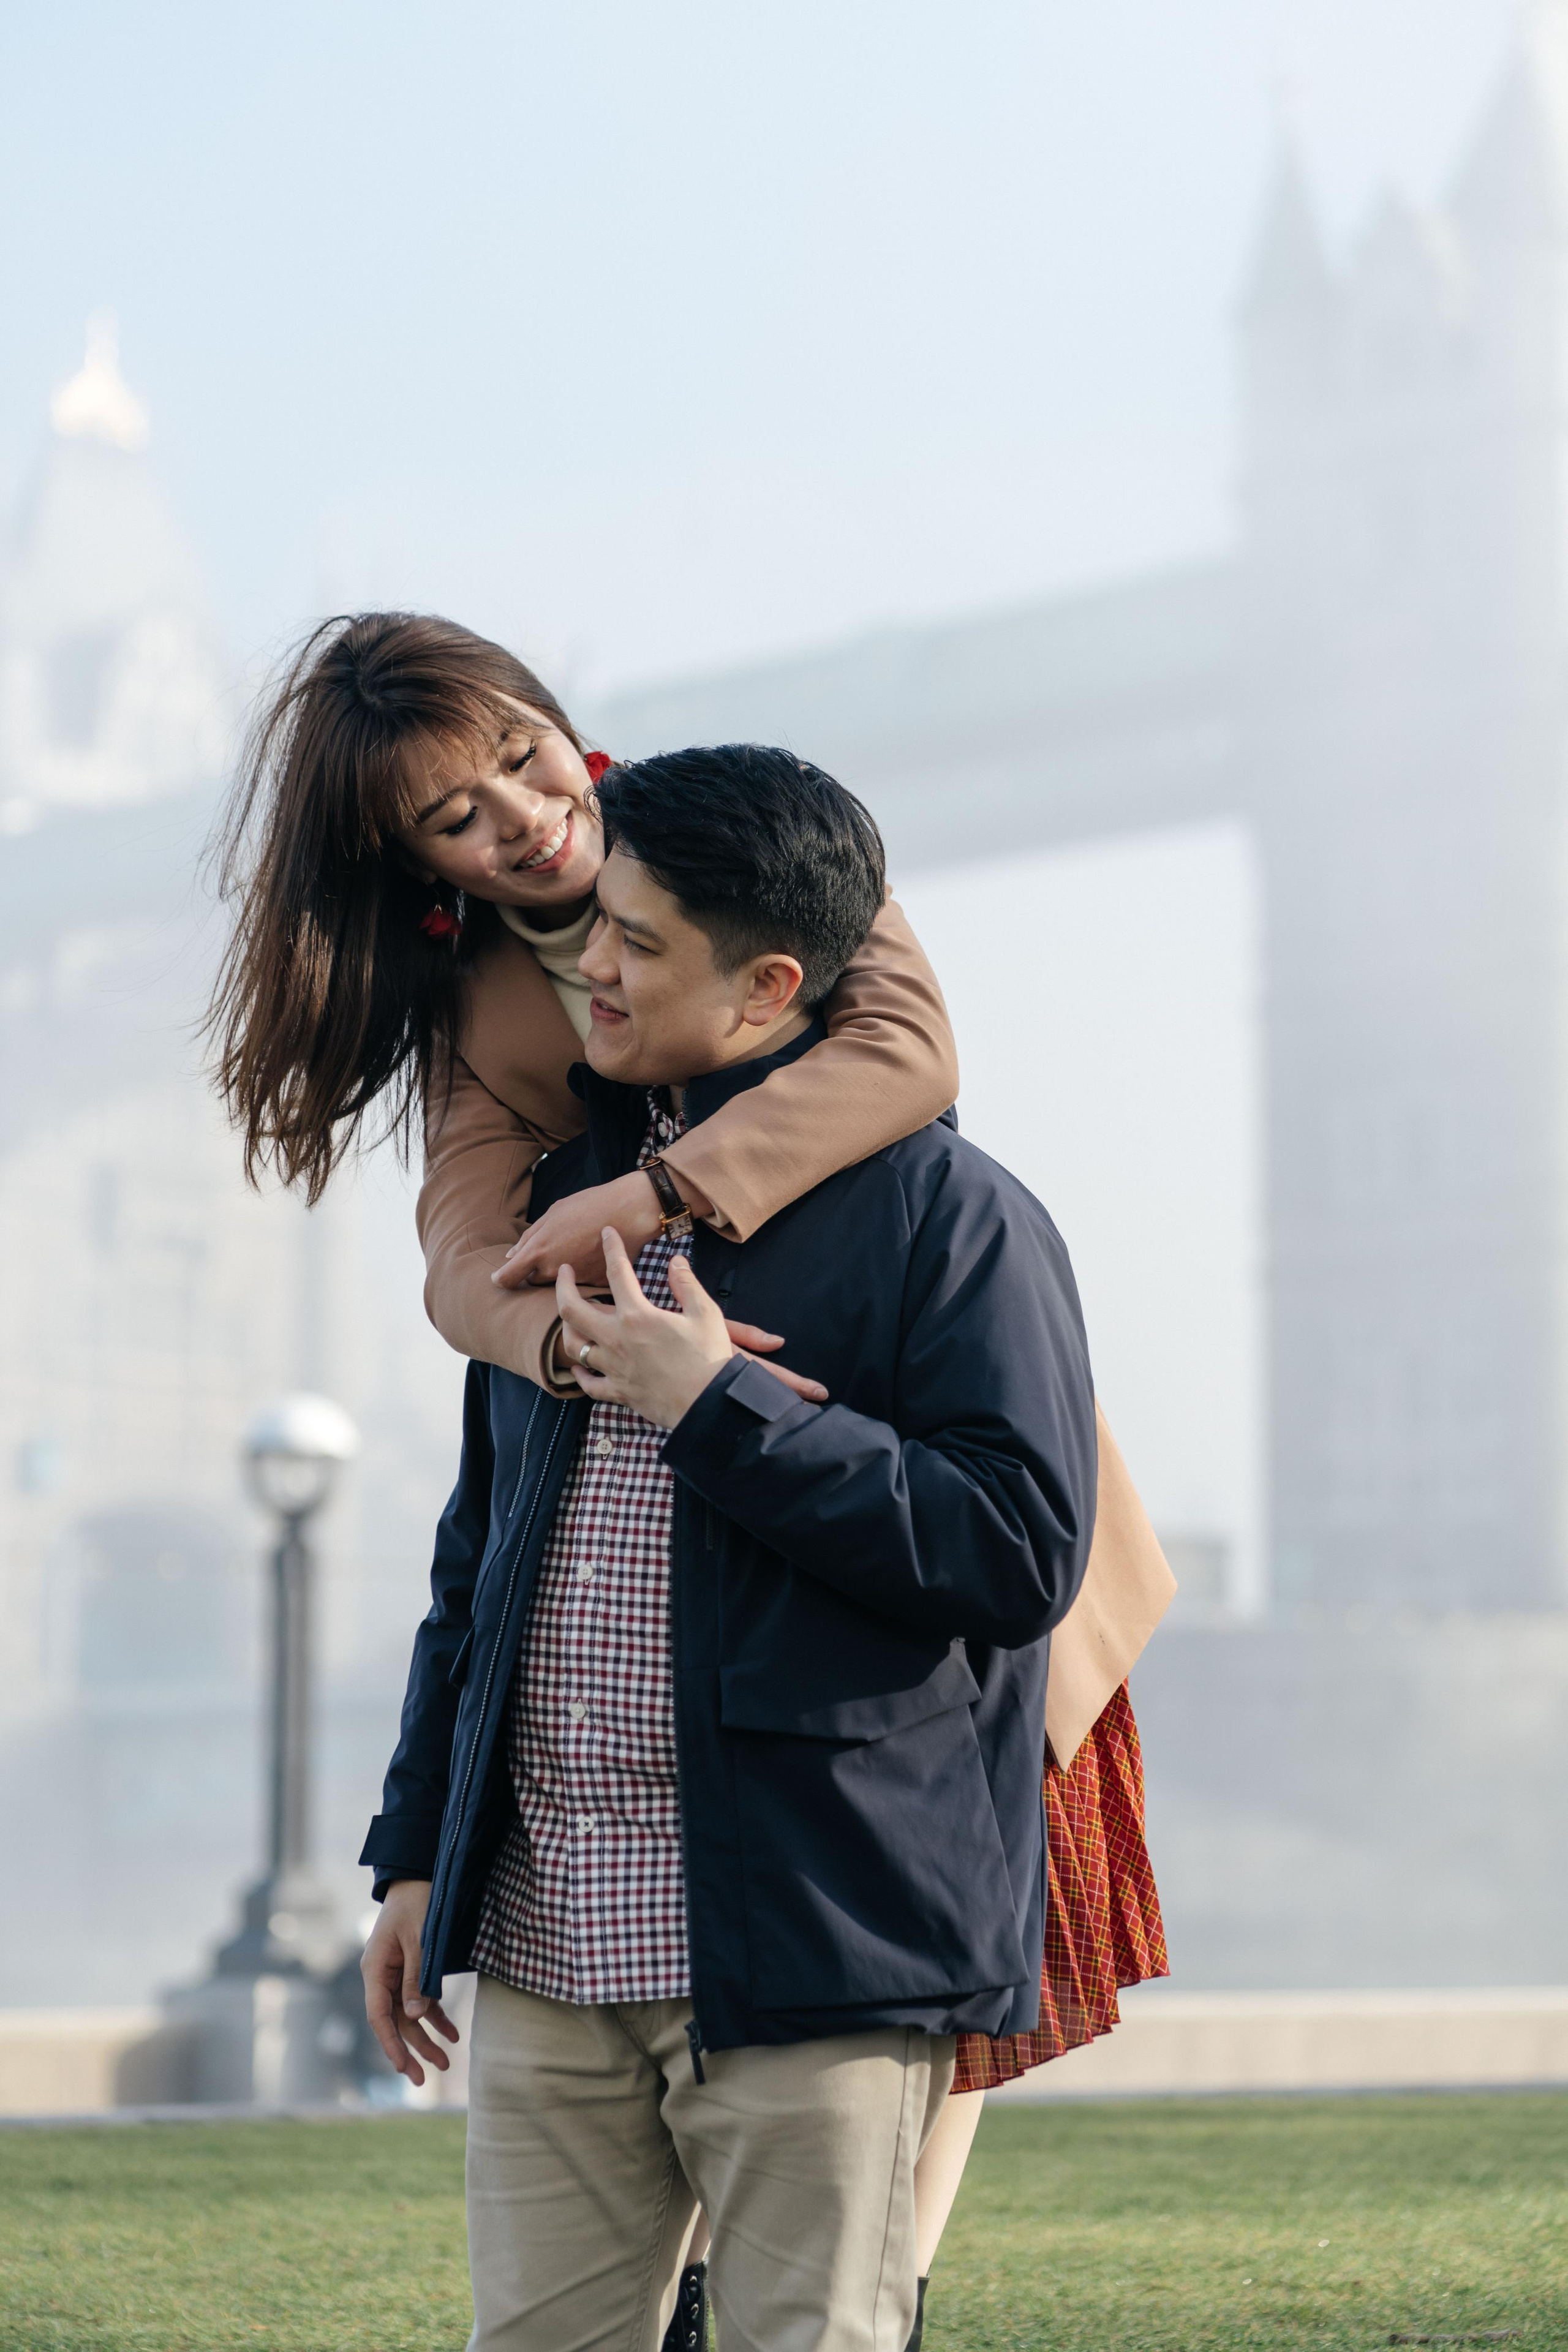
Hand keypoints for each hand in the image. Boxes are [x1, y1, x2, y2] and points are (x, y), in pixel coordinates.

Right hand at [361, 1879, 459, 2084]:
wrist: (418, 1877)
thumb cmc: (417, 1903)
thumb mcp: (419, 1940)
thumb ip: (417, 1977)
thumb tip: (416, 2016)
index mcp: (375, 1969)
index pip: (378, 2015)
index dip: (390, 2043)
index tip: (402, 2067)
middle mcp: (382, 1977)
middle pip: (394, 2022)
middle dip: (410, 2050)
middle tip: (424, 2080)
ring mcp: (396, 1975)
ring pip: (409, 2016)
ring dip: (426, 2038)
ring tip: (446, 2062)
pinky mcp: (411, 1971)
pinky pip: (422, 2000)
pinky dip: (436, 2017)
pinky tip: (452, 2033)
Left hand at [493, 1171, 660, 1289]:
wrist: (630, 1211)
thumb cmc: (589, 1205)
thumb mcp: (553, 1213)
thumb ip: (529, 1237)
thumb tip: (511, 1256)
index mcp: (538, 1251)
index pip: (507, 1278)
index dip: (500, 1279)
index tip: (500, 1277)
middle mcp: (553, 1271)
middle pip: (534, 1280)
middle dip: (536, 1270)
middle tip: (553, 1249)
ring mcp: (575, 1280)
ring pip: (559, 1284)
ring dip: (561, 1272)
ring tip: (577, 1247)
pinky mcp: (595, 1284)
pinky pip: (581, 1283)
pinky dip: (583, 1272)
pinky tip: (593, 1253)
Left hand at [557, 1229, 735, 1428]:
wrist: (710, 1405)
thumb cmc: (711, 1358)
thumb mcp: (706, 1313)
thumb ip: (687, 1284)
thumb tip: (675, 1261)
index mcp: (638, 1316)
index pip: (617, 1272)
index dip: (611, 1248)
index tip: (606, 1233)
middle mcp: (617, 1340)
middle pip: (572, 1309)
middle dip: (563, 1285)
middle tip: (563, 1272)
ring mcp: (614, 1368)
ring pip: (574, 1345)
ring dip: (568, 1327)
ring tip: (571, 1315)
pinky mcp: (619, 1392)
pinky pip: (589, 1384)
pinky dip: (580, 1374)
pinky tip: (578, 1366)